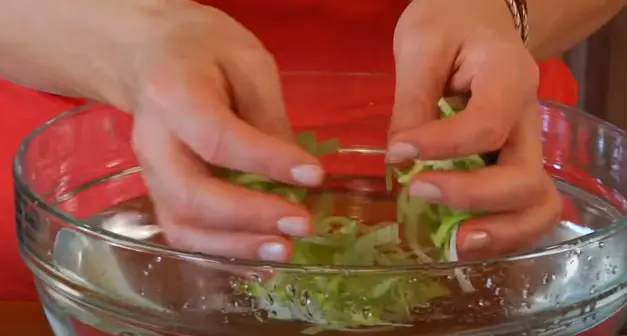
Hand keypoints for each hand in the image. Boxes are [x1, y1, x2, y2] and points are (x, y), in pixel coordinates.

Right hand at [127, 3, 322, 260]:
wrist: (149, 56)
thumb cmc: (203, 51)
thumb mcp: (247, 62)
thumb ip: (267, 114)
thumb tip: (294, 171)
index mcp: (173, 95)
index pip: (218, 138)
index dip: (267, 162)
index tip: (314, 175)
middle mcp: (152, 141)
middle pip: (192, 194)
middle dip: (251, 216)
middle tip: (301, 223)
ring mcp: (149, 173)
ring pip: (183, 224)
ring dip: (237, 244)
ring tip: (285, 248)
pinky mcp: (158, 192)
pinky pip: (184, 232)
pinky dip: (222, 248)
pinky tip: (259, 249)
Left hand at [388, 0, 561, 258]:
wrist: (480, 19)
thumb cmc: (450, 24)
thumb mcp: (420, 46)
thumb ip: (413, 100)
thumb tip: (400, 160)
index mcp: (509, 76)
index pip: (487, 125)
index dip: (442, 147)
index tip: (397, 152)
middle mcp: (528, 117)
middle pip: (523, 176)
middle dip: (471, 196)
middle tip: (417, 191)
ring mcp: (526, 145)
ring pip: (538, 203)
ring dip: (500, 231)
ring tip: (455, 243)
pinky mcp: (513, 164)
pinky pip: (524, 209)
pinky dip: (501, 232)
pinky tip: (462, 239)